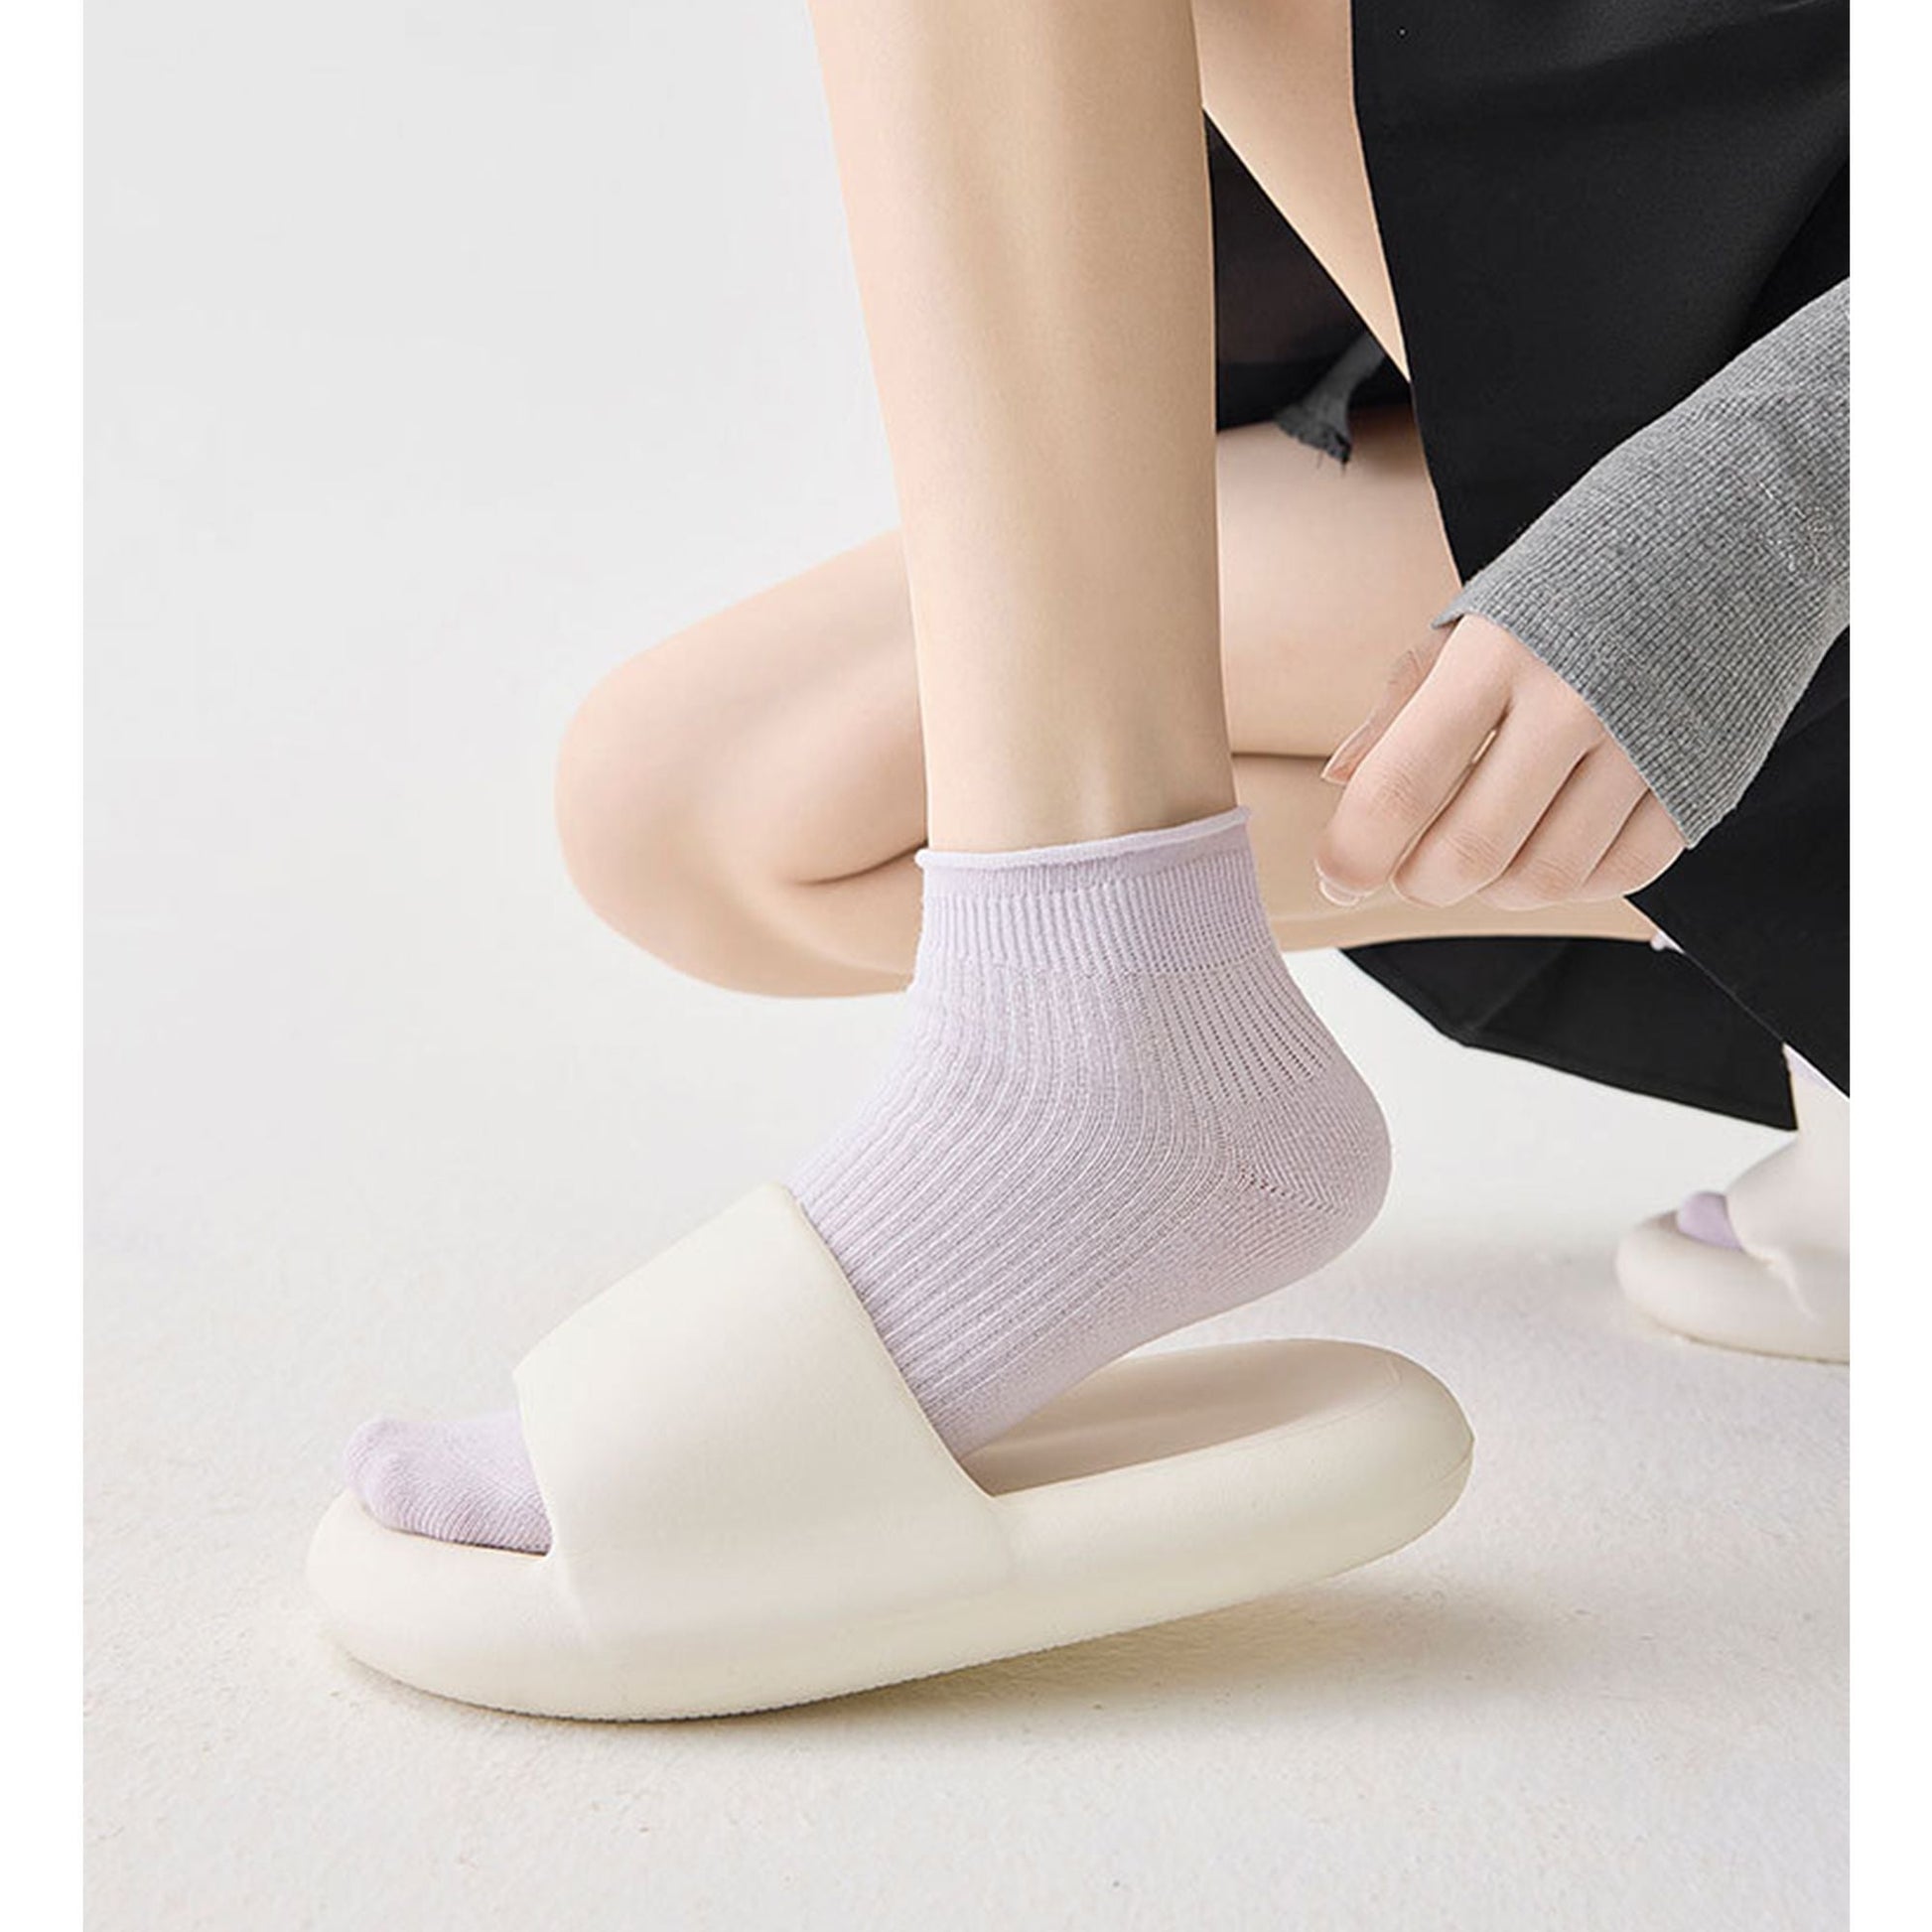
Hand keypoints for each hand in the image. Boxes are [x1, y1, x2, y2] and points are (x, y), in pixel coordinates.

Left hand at [1314, 614, 1685, 910]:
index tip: (1338, 877)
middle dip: (1417, 881)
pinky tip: (1549, 846)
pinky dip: (1571, 882)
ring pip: (1543, 879)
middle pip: (1468, 852)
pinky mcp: (1702, 776)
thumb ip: (1403, 702)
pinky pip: (1622, 874)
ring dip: (1491, 889)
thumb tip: (1338, 780)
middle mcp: (1572, 702)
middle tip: (1407, 866)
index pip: (1399, 787)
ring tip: (1479, 849)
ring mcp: (1645, 745)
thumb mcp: (1476, 619)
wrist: (1733, 526)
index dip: (1353, 854)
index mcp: (1495, 654)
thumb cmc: (1574, 581)